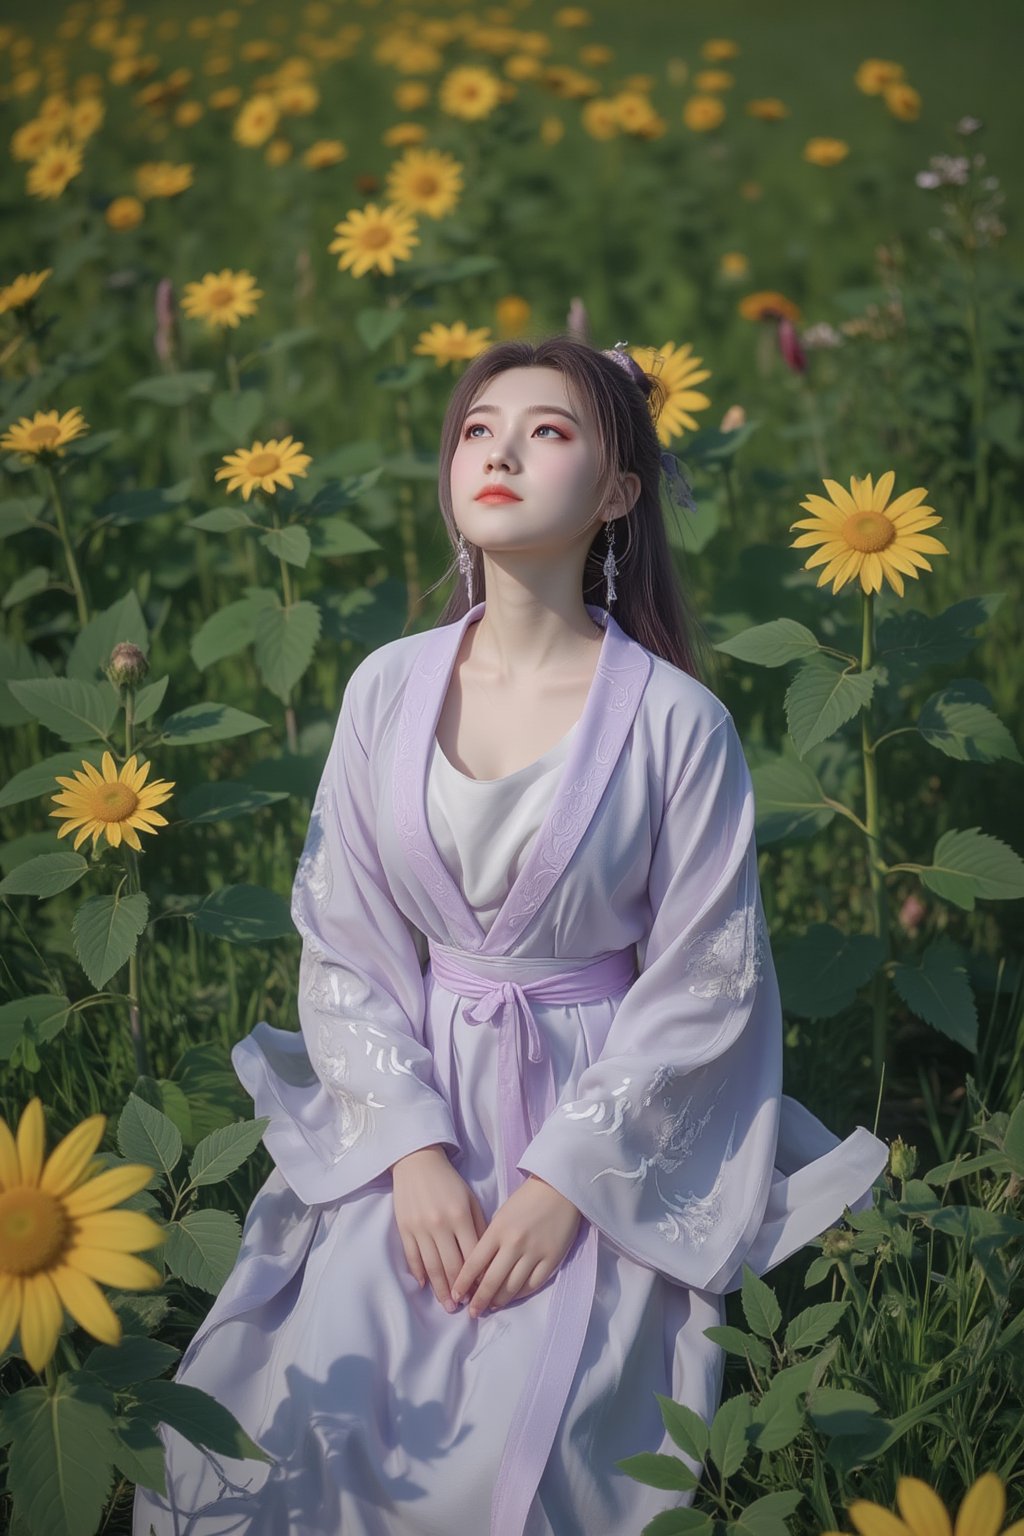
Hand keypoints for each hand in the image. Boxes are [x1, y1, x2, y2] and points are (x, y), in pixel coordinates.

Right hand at [391, 1146, 487, 1312]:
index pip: (472, 1256)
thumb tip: (485, 1257)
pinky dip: (420, 1273)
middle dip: (459, 1291)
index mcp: (460, 1216)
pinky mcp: (404, 1228)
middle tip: (464, 1308)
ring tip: (447, 1306)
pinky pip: (413, 1257)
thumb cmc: (449, 1181)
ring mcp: (420, 1228)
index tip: (482, 1293)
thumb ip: (478, 1226)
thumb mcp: (470, 1199)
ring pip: (432, 1267)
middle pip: (451, 1266)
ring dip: (440, 1289)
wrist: (417, 1161)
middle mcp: (440, 1225)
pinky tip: (426, 1286)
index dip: (477, 1277)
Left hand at [451, 1175, 581, 1317]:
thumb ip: (490, 1241)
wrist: (558, 1188)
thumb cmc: (525, 1200)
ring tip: (492, 1306)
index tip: (456, 1296)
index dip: (463, 1284)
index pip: (474, 1264)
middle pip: (491, 1281)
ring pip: (512, 1287)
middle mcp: (514, 1243)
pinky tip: (513, 1297)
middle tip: (472, 1313)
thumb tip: (478, 1271)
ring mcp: (534, 1252)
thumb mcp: (501, 1215)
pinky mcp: (552, 1258)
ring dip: (499, 1301)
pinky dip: (521, 1294)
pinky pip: (533, 1284)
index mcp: (497, 1230)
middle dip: (479, 1300)